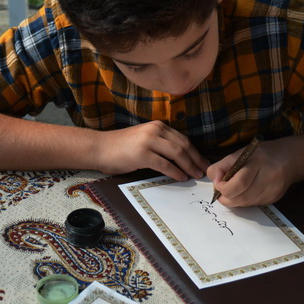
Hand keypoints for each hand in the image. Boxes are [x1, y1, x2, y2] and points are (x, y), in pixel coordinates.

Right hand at [94, 121, 208, 180]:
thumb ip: (160, 143)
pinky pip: (165, 164)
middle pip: (183, 145)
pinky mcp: (143, 154)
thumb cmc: (120, 147)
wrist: (99, 148)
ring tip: (195, 176)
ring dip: (189, 166)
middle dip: (196, 159)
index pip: (183, 139)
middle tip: (203, 171)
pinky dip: (175, 172)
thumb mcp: (144, 139)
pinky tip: (181, 177)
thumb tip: (180, 158)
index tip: (203, 162)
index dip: (195, 152)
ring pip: (177, 154)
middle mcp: (155, 130)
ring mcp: (149, 141)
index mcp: (157, 126)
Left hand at [208, 141, 291, 206]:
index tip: (219, 184)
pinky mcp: (273, 199)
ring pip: (246, 203)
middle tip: (221, 191)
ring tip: (232, 189)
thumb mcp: (239, 152)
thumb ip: (222, 166)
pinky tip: (245, 191)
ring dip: (234, 200)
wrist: (289, 159)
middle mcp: (268, 178)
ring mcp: (272, 190)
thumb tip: (215, 182)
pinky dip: (244, 200)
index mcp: (258, 162)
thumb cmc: (261, 154)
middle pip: (241, 197)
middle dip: (226, 197)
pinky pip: (252, 204)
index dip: (224, 187)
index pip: (239, 183)